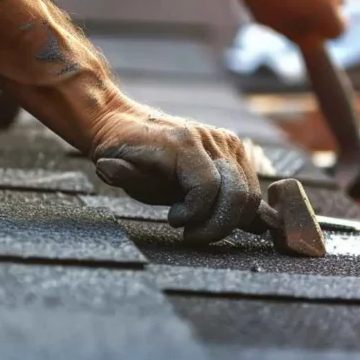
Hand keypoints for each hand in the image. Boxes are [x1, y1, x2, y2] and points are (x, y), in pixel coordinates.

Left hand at [88, 98, 261, 244]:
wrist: (128, 124)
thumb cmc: (124, 153)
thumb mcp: (117, 165)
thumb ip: (122, 174)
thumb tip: (109, 168)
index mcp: (184, 143)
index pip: (208, 189)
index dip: (195, 214)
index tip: (173, 221)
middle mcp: (213, 139)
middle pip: (238, 194)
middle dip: (218, 226)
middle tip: (192, 235)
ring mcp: (228, 143)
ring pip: (250, 194)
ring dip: (229, 220)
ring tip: (201, 225)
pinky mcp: (234, 149)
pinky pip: (250, 187)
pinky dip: (242, 209)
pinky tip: (224, 218)